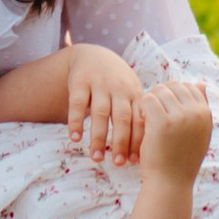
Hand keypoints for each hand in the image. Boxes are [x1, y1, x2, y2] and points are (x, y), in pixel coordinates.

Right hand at [64, 43, 149, 163]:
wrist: (93, 55)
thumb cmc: (117, 84)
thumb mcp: (131, 93)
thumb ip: (137, 116)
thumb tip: (144, 152)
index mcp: (134, 93)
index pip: (139, 119)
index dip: (137, 141)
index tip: (134, 161)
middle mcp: (119, 88)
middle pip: (122, 118)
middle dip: (120, 142)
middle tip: (118, 164)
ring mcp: (99, 84)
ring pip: (100, 113)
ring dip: (98, 137)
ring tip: (96, 158)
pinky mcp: (80, 82)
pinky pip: (77, 104)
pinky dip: (76, 121)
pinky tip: (75, 138)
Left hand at [137, 76, 212, 183]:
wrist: (170, 183)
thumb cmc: (181, 159)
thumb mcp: (198, 133)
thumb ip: (200, 108)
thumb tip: (200, 83)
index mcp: (206, 114)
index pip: (188, 86)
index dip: (173, 95)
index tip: (166, 111)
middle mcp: (196, 113)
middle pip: (173, 85)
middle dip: (160, 96)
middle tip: (154, 115)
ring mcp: (180, 116)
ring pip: (158, 91)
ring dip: (150, 103)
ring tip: (149, 120)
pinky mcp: (162, 122)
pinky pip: (147, 100)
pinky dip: (142, 109)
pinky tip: (144, 123)